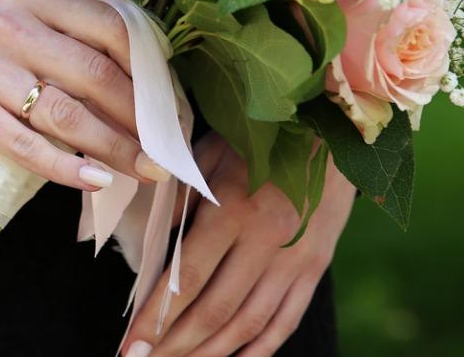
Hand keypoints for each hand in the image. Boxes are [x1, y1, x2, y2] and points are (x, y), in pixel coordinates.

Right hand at [0, 0, 168, 190]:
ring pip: (65, 115)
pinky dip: (68, 168)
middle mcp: (6, 27)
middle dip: (138, 117)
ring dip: (113, 148)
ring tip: (145, 170)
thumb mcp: (32, 20)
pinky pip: (28, 148)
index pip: (106, 26)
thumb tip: (156, 80)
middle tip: (167, 148)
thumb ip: (81, 33)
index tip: (170, 101)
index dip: (147, 67)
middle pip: (91, 74)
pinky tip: (98, 180)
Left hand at [122, 134, 354, 356]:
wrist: (333, 129)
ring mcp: (295, 259)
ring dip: (210, 354)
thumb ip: (179, 199)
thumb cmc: (260, 136)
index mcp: (235, 209)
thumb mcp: (210, 154)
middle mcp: (267, 240)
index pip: (188, 278)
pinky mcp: (315, 267)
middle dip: (175, 345)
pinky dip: (257, 349)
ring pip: (248, 324)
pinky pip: (284, 320)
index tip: (130, 345)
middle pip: (216, 311)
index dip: (156, 317)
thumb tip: (149, 244)